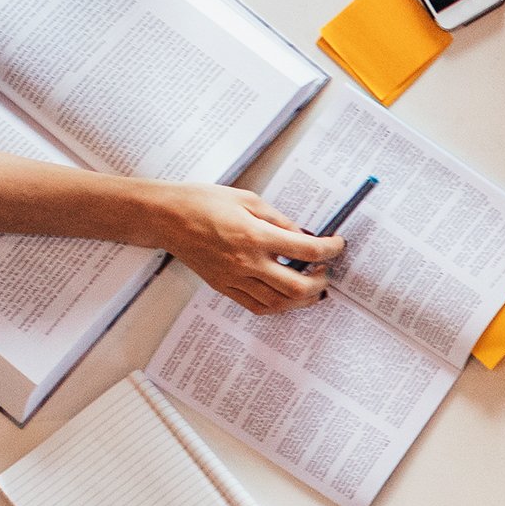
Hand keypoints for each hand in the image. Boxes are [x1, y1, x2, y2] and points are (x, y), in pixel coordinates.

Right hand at [143, 182, 344, 313]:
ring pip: (278, 303)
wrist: (166, 217)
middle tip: (327, 271)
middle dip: (321, 282)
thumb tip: (302, 236)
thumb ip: (279, 220)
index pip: (306, 251)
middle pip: (297, 287)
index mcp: (254, 236)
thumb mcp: (248, 200)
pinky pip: (256, 306)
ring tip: (312, 286)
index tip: (338, 245)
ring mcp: (233, 278)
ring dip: (302, 299)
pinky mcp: (222, 287)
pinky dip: (277, 305)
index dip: (330, 249)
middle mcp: (246, 262)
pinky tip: (286, 296)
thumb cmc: (203, 201)